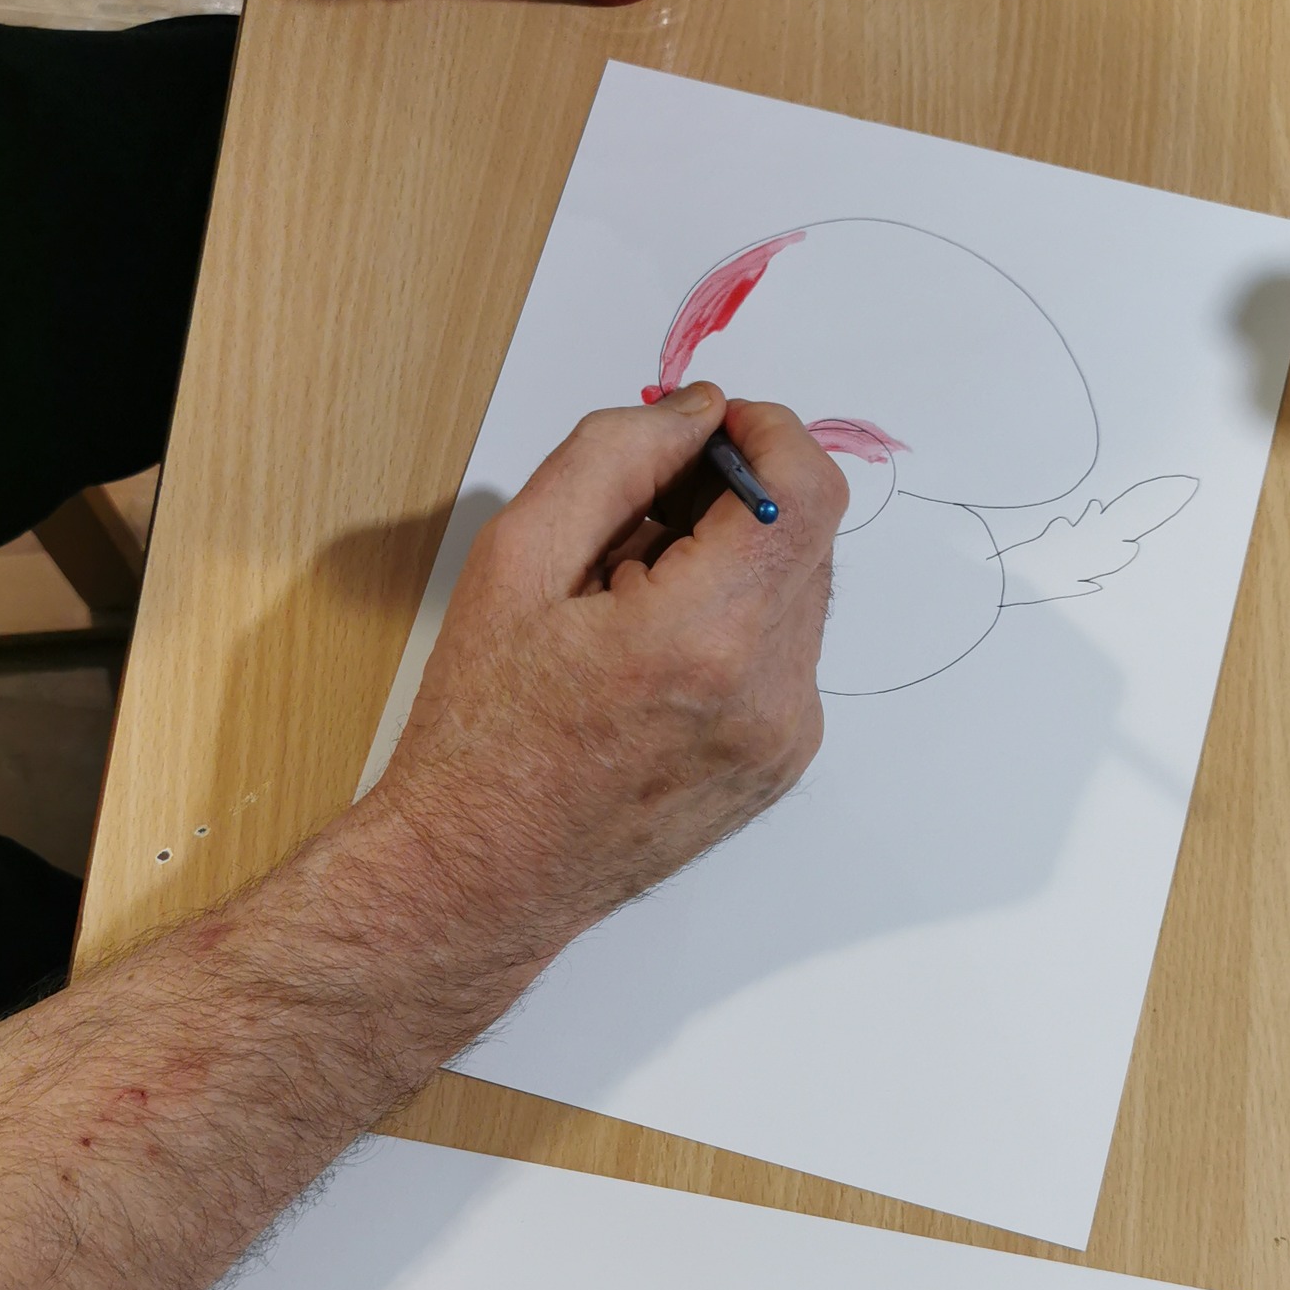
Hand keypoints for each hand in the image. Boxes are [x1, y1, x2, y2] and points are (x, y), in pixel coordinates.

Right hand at [375, 385, 846, 945]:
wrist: (484, 875)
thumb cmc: (482, 730)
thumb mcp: (517, 559)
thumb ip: (616, 458)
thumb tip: (701, 413)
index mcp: (704, 639)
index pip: (806, 490)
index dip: (767, 432)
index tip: (710, 428)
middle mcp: (769, 695)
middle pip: (807, 536)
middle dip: (734, 501)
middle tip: (636, 524)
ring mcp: (786, 739)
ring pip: (800, 592)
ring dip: (735, 565)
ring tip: (633, 602)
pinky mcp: (784, 764)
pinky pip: (788, 653)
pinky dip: (736, 625)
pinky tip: (656, 657)